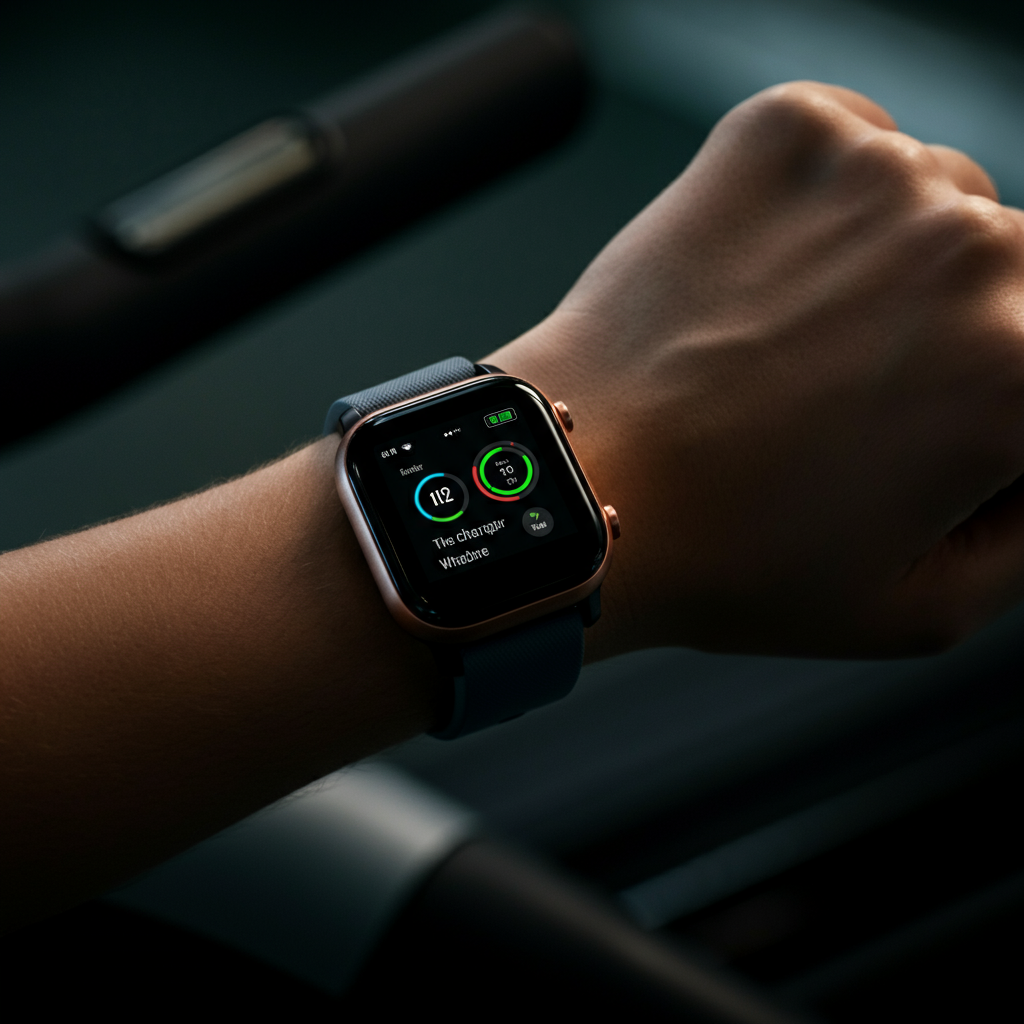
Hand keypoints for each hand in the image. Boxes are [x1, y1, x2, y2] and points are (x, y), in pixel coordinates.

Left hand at [492, 82, 1023, 657]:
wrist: (577, 484)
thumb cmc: (724, 556)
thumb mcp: (923, 606)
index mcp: (1023, 368)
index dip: (1003, 405)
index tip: (951, 421)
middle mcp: (967, 252)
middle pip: (1018, 271)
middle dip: (968, 331)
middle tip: (869, 393)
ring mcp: (873, 176)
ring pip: (940, 202)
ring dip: (895, 263)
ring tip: (796, 344)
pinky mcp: (787, 133)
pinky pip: (858, 145)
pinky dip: (829, 204)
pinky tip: (767, 280)